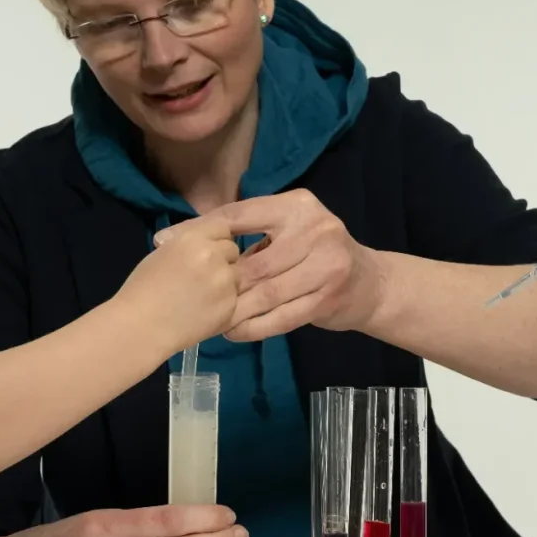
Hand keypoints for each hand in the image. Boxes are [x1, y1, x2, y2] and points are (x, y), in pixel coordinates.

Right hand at [116, 217, 240, 352]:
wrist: (142, 327)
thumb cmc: (142, 289)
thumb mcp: (162, 253)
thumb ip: (188, 245)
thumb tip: (202, 244)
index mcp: (193, 239)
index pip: (222, 228)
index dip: (215, 240)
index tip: (206, 252)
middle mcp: (214, 256)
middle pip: (232, 250)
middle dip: (222, 260)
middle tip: (204, 276)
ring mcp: (225, 281)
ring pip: (236, 274)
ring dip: (225, 281)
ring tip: (202, 296)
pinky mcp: (231, 305)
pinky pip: (235, 297)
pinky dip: (224, 302)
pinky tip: (204, 311)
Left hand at [159, 190, 383, 339]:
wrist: (370, 284)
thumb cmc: (316, 254)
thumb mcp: (290, 230)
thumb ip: (249, 231)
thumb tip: (182, 237)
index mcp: (297, 205)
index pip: (240, 214)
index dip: (201, 229)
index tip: (166, 243)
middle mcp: (315, 228)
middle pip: (252, 261)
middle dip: (219, 282)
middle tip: (188, 295)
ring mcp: (326, 265)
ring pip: (265, 293)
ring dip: (234, 311)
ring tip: (209, 319)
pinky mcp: (328, 298)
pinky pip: (281, 318)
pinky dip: (254, 327)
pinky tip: (234, 332)